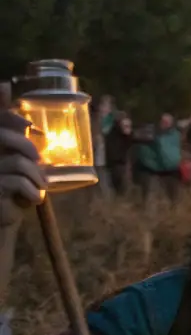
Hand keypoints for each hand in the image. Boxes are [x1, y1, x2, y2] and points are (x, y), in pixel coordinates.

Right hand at [0, 111, 45, 227]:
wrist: (5, 217)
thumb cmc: (15, 189)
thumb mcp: (20, 166)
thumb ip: (21, 148)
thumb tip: (33, 127)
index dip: (10, 117)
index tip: (29, 125)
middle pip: (2, 135)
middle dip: (26, 145)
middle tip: (38, 159)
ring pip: (18, 162)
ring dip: (36, 175)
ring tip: (42, 186)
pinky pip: (17, 181)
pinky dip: (33, 191)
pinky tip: (35, 199)